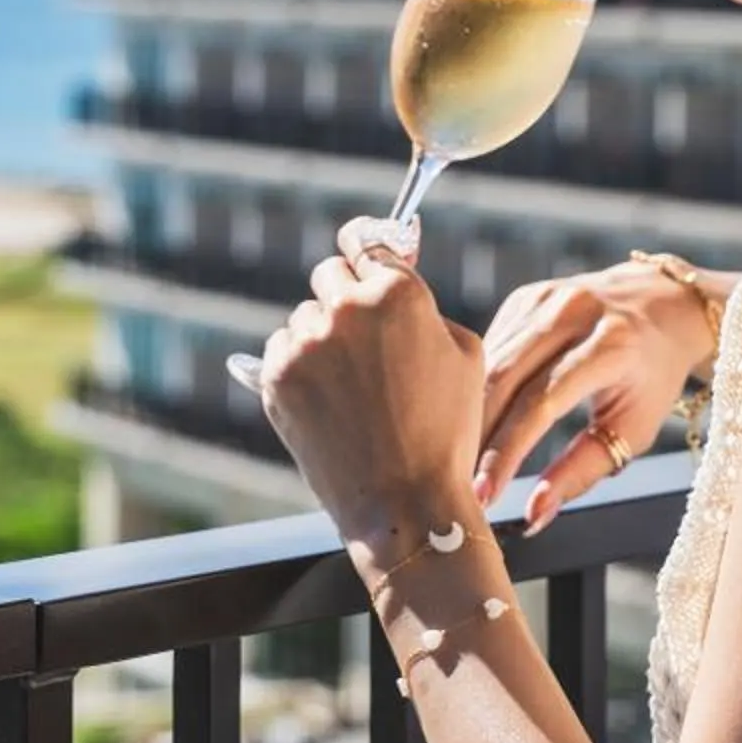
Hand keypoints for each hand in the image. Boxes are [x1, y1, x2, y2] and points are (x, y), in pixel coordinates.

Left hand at [258, 234, 484, 539]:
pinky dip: (298, 366)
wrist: (405, 502)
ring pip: (304, 316)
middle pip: (329, 274)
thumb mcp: (465, 354)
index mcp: (398, 291)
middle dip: (345, 297)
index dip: (364, 245)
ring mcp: (307, 342)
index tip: (357, 248)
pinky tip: (328, 399)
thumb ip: (427, 306)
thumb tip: (397, 278)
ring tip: (350, 385)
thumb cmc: (446, 430)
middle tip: (364, 337)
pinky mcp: (277, 377)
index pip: (367, 240)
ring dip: (321, 336)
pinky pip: (280, 349)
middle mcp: (347, 307)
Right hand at [475, 257, 718, 530]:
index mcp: (611, 345)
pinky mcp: (526, 297)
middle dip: (478, 437)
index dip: (507, 452)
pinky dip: (478, 388)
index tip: (484, 495)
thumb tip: (534, 515)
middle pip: (505, 380)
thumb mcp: (633, 429)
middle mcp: (575, 312)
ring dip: (469, 415)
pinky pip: (491, 348)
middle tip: (458, 483)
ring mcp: (547, 299)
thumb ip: (582, 472)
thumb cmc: (651, 377)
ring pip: (489, 364)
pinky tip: (473, 419)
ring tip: (459, 459)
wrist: (664, 305)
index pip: (543, 404)